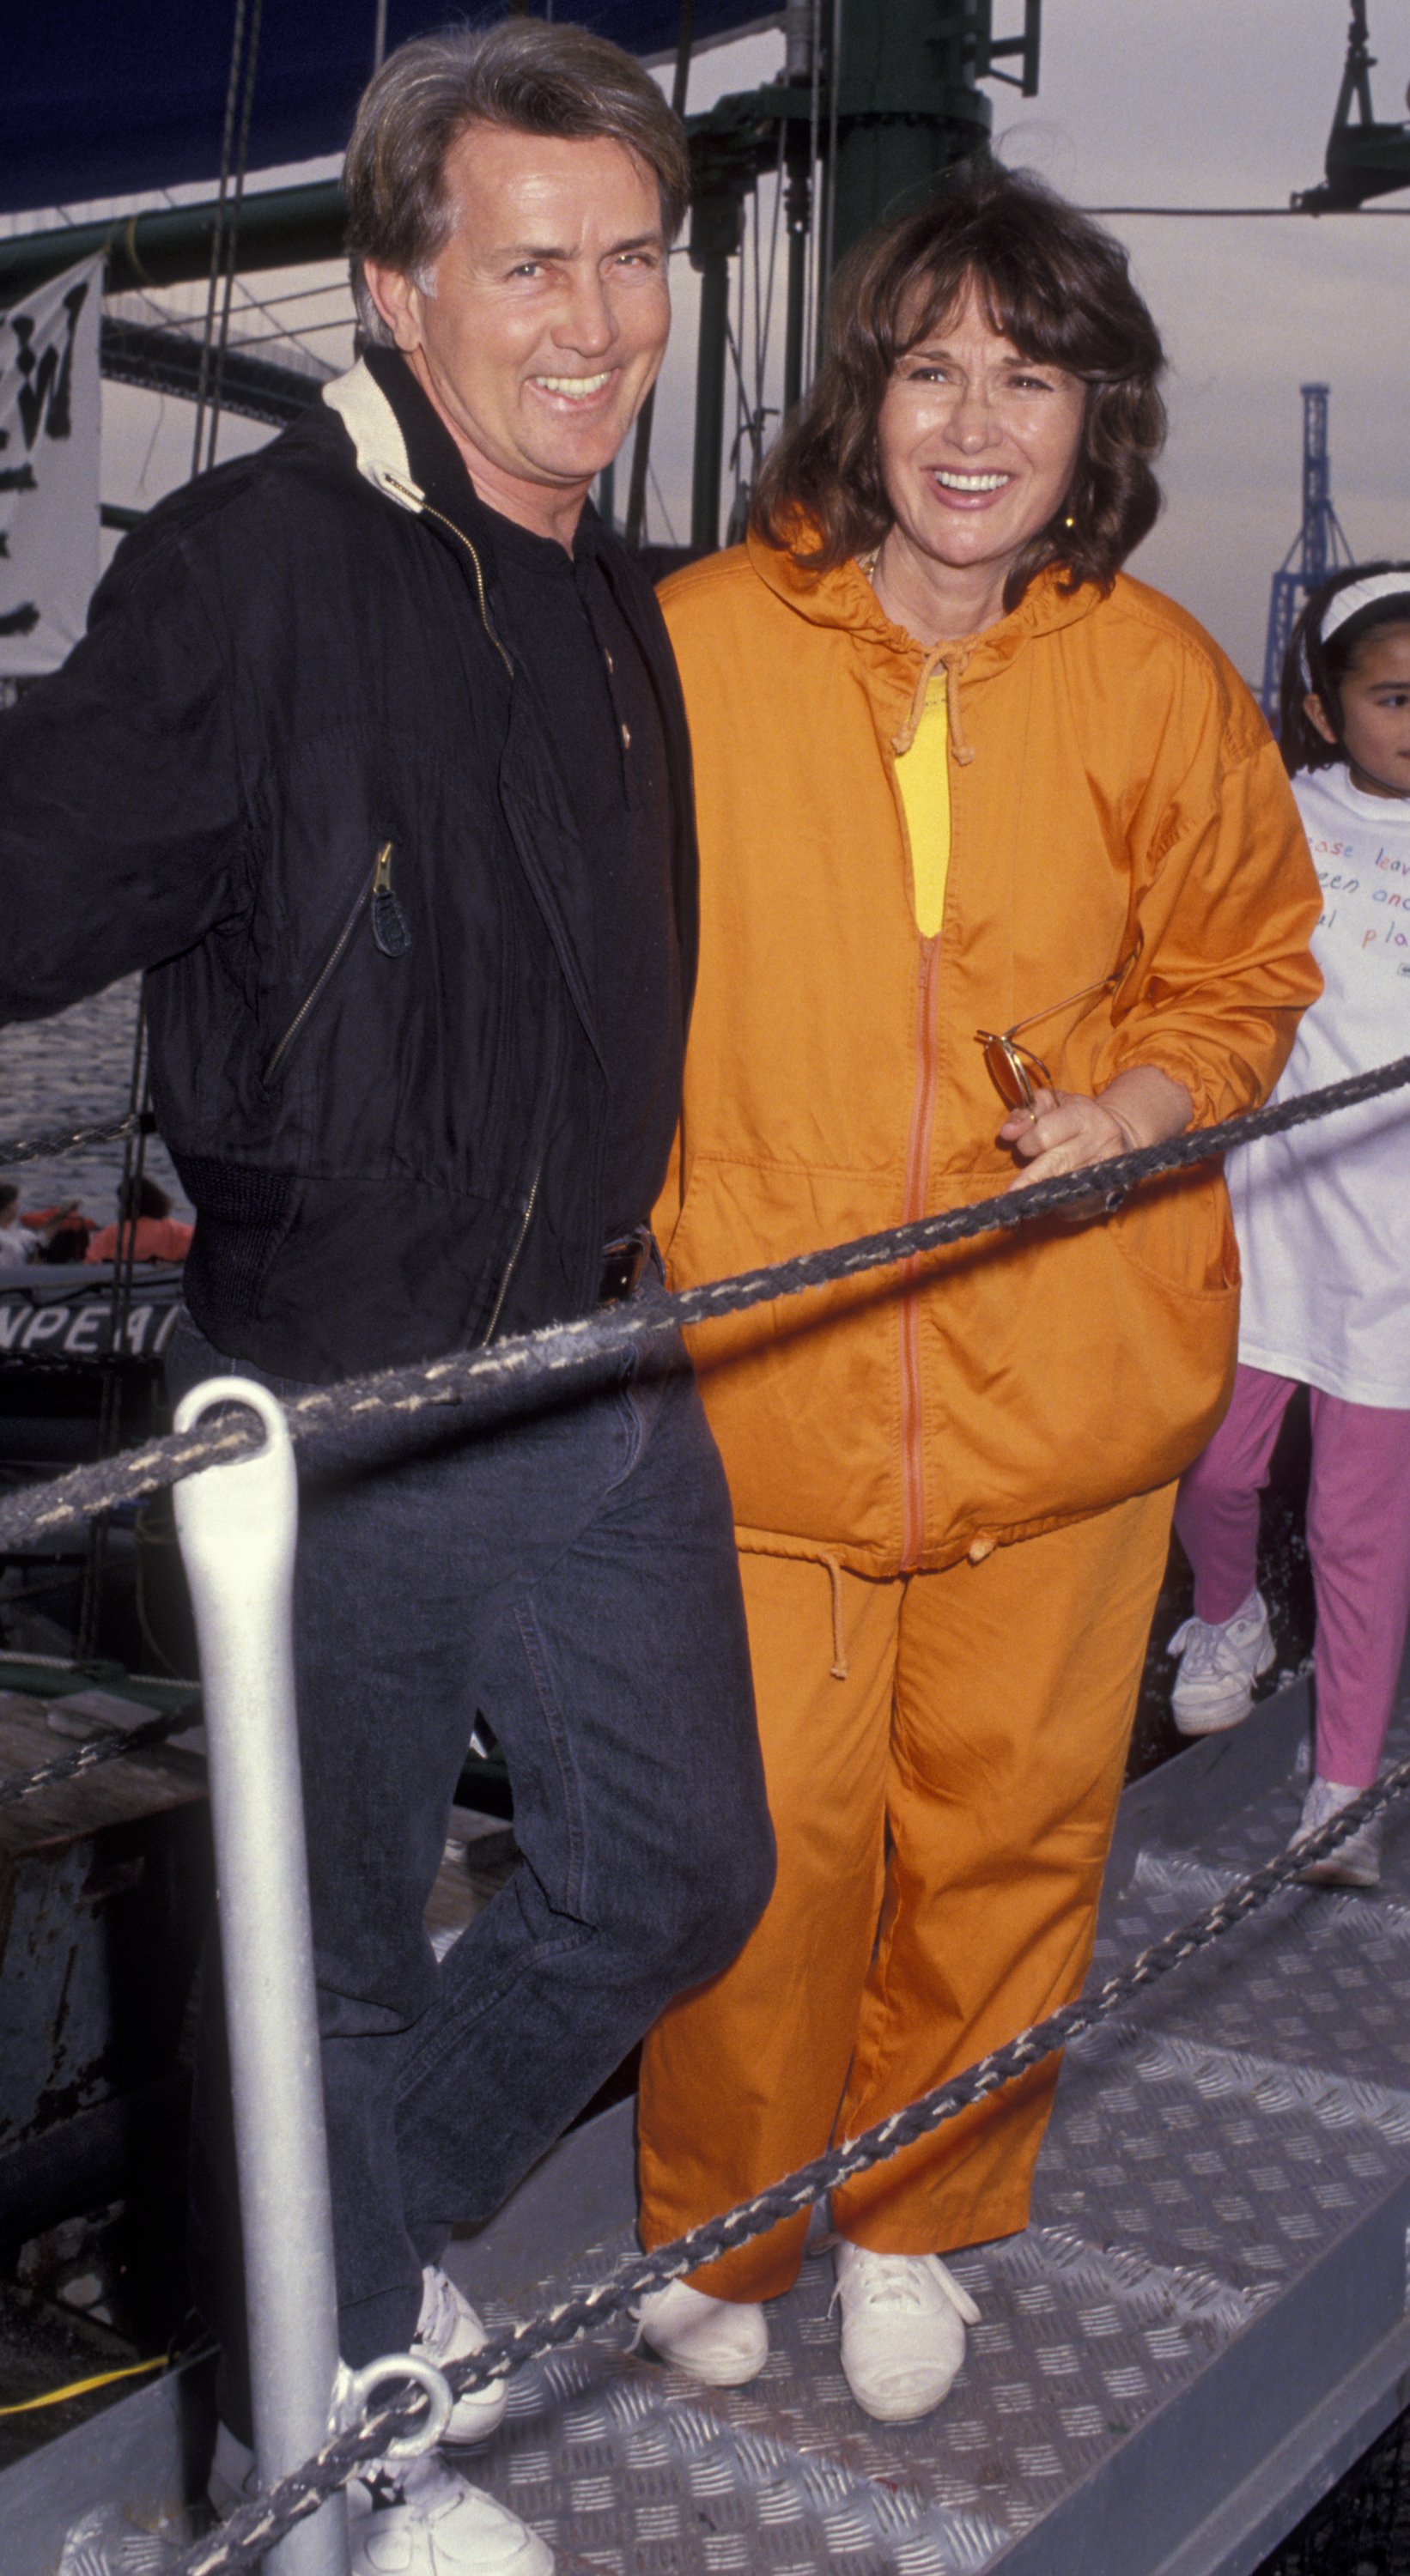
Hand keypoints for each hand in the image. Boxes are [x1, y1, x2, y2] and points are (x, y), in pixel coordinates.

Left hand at [998, 1066, 1192, 1201]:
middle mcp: (1101, 1139)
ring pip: (1067, 1187)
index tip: (1020, 1146)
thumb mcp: (1053, 1103)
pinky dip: (1060, 1208)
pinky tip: (1051, 1203)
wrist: (1118, 1136)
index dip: (1027, 1142)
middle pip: (1056, 1163)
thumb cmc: (1074, 1119)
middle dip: (1030, 1178)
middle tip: (1012, 1192)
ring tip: (1025, 1199)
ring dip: (1043, 1194)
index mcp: (1084, 1113)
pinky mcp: (1110, 1194)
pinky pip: (1078, 1207)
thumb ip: (1026, 1113)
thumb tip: (1007, 1133)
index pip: (1045, 1133)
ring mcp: (1108, 1168)